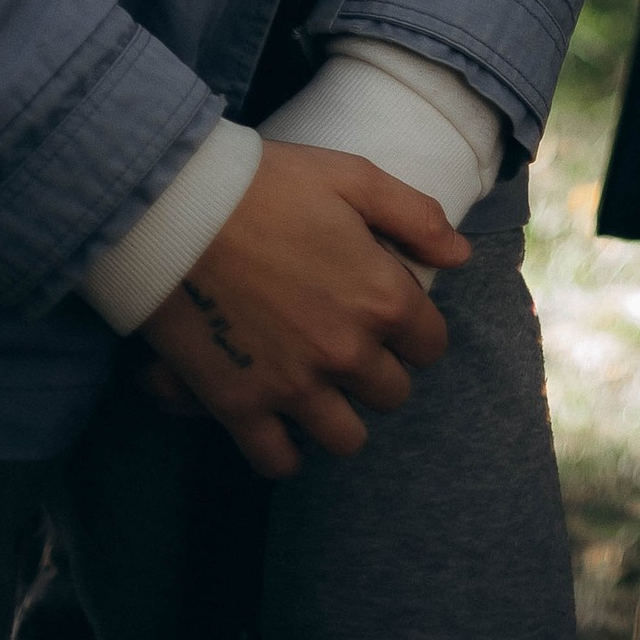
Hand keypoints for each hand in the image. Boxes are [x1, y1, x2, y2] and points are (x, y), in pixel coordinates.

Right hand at [138, 140, 465, 478]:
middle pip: (392, 394)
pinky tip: (281, 423)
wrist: (179, 209)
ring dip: (340, 417)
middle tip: (350, 346)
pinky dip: (285, 450)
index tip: (390, 316)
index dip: (415, 331)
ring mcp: (293, 387)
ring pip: (346, 439)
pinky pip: (279, 461)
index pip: (430, 345)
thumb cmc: (270, 184)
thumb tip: (460, 256)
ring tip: (320, 388)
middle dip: (379, 371)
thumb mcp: (354, 177)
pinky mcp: (240, 407)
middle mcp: (346, 352)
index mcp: (381, 296)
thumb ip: (416, 218)